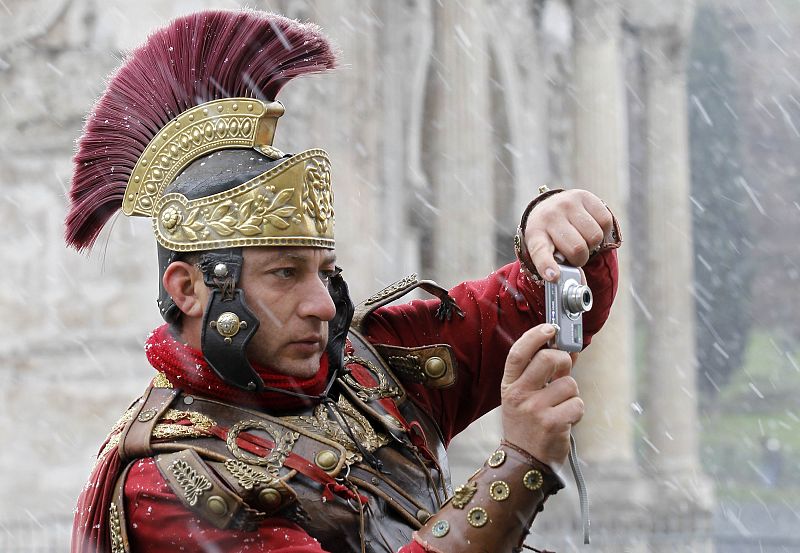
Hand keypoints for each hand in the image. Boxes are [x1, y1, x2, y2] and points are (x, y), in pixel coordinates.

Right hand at [500, 324, 583, 466]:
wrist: (524, 462)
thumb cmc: (527, 425)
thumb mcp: (525, 398)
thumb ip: (543, 375)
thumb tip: (569, 352)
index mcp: (509, 386)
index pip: (518, 354)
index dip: (535, 336)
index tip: (550, 329)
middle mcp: (519, 396)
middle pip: (548, 359)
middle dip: (563, 362)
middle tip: (563, 371)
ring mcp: (535, 409)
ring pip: (569, 384)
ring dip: (571, 395)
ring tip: (560, 408)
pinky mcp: (552, 423)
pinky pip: (577, 404)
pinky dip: (576, 412)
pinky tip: (565, 421)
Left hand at [524, 189, 611, 281]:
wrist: (550, 206)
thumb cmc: (551, 237)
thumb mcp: (548, 252)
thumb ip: (561, 269)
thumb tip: (581, 284)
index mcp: (536, 236)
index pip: (541, 253)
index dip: (547, 266)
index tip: (554, 277)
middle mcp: (549, 217)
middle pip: (577, 249)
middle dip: (580, 259)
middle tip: (575, 255)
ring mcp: (566, 204)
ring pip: (594, 237)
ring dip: (592, 245)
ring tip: (582, 239)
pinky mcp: (584, 196)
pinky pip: (605, 222)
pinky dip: (603, 231)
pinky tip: (591, 227)